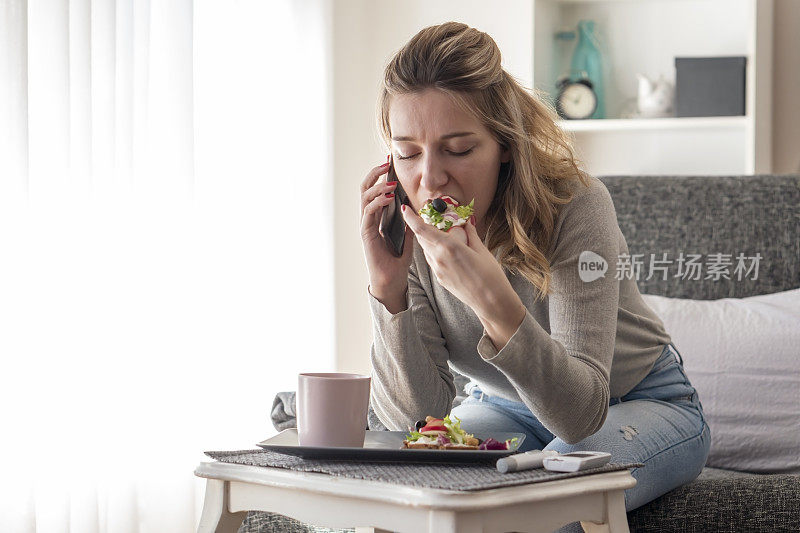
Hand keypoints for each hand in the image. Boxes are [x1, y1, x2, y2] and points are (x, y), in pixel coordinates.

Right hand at [360, 159, 414, 306]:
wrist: (391, 279)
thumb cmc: (398, 259)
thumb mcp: (408, 234)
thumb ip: (409, 220)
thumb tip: (417, 206)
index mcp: (377, 216)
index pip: (374, 189)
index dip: (379, 175)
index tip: (388, 163)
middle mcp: (368, 218)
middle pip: (365, 189)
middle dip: (374, 174)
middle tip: (385, 164)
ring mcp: (366, 225)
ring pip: (365, 198)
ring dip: (378, 187)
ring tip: (391, 183)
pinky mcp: (366, 233)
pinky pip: (368, 213)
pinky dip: (378, 203)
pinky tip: (389, 198)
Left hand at [401, 205, 525, 347]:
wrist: (491, 302)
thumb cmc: (490, 276)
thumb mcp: (481, 250)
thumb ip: (470, 234)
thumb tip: (466, 222)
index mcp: (449, 248)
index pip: (422, 229)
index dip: (410, 218)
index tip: (405, 208)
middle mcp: (439, 259)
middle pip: (422, 238)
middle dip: (421, 226)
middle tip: (429, 217)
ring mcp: (438, 271)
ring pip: (426, 250)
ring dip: (428, 239)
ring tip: (440, 232)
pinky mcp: (440, 279)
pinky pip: (432, 261)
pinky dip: (435, 251)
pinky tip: (446, 250)